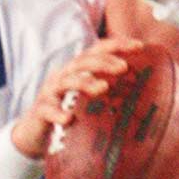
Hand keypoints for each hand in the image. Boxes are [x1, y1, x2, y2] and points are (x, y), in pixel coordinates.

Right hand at [11, 38, 143, 158]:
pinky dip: (58, 113)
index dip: (117, 45)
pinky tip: (69, 119)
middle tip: (123, 68)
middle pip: (83, 61)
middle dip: (104, 62)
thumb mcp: (88, 99)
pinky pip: (48, 109)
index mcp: (78, 70)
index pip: (98, 51)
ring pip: (66, 81)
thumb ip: (109, 92)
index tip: (140, 46)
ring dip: (85, 82)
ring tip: (102, 88)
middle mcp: (64, 75)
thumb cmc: (67, 112)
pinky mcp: (40, 111)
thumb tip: (144, 94)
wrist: (34, 133)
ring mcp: (50, 92)